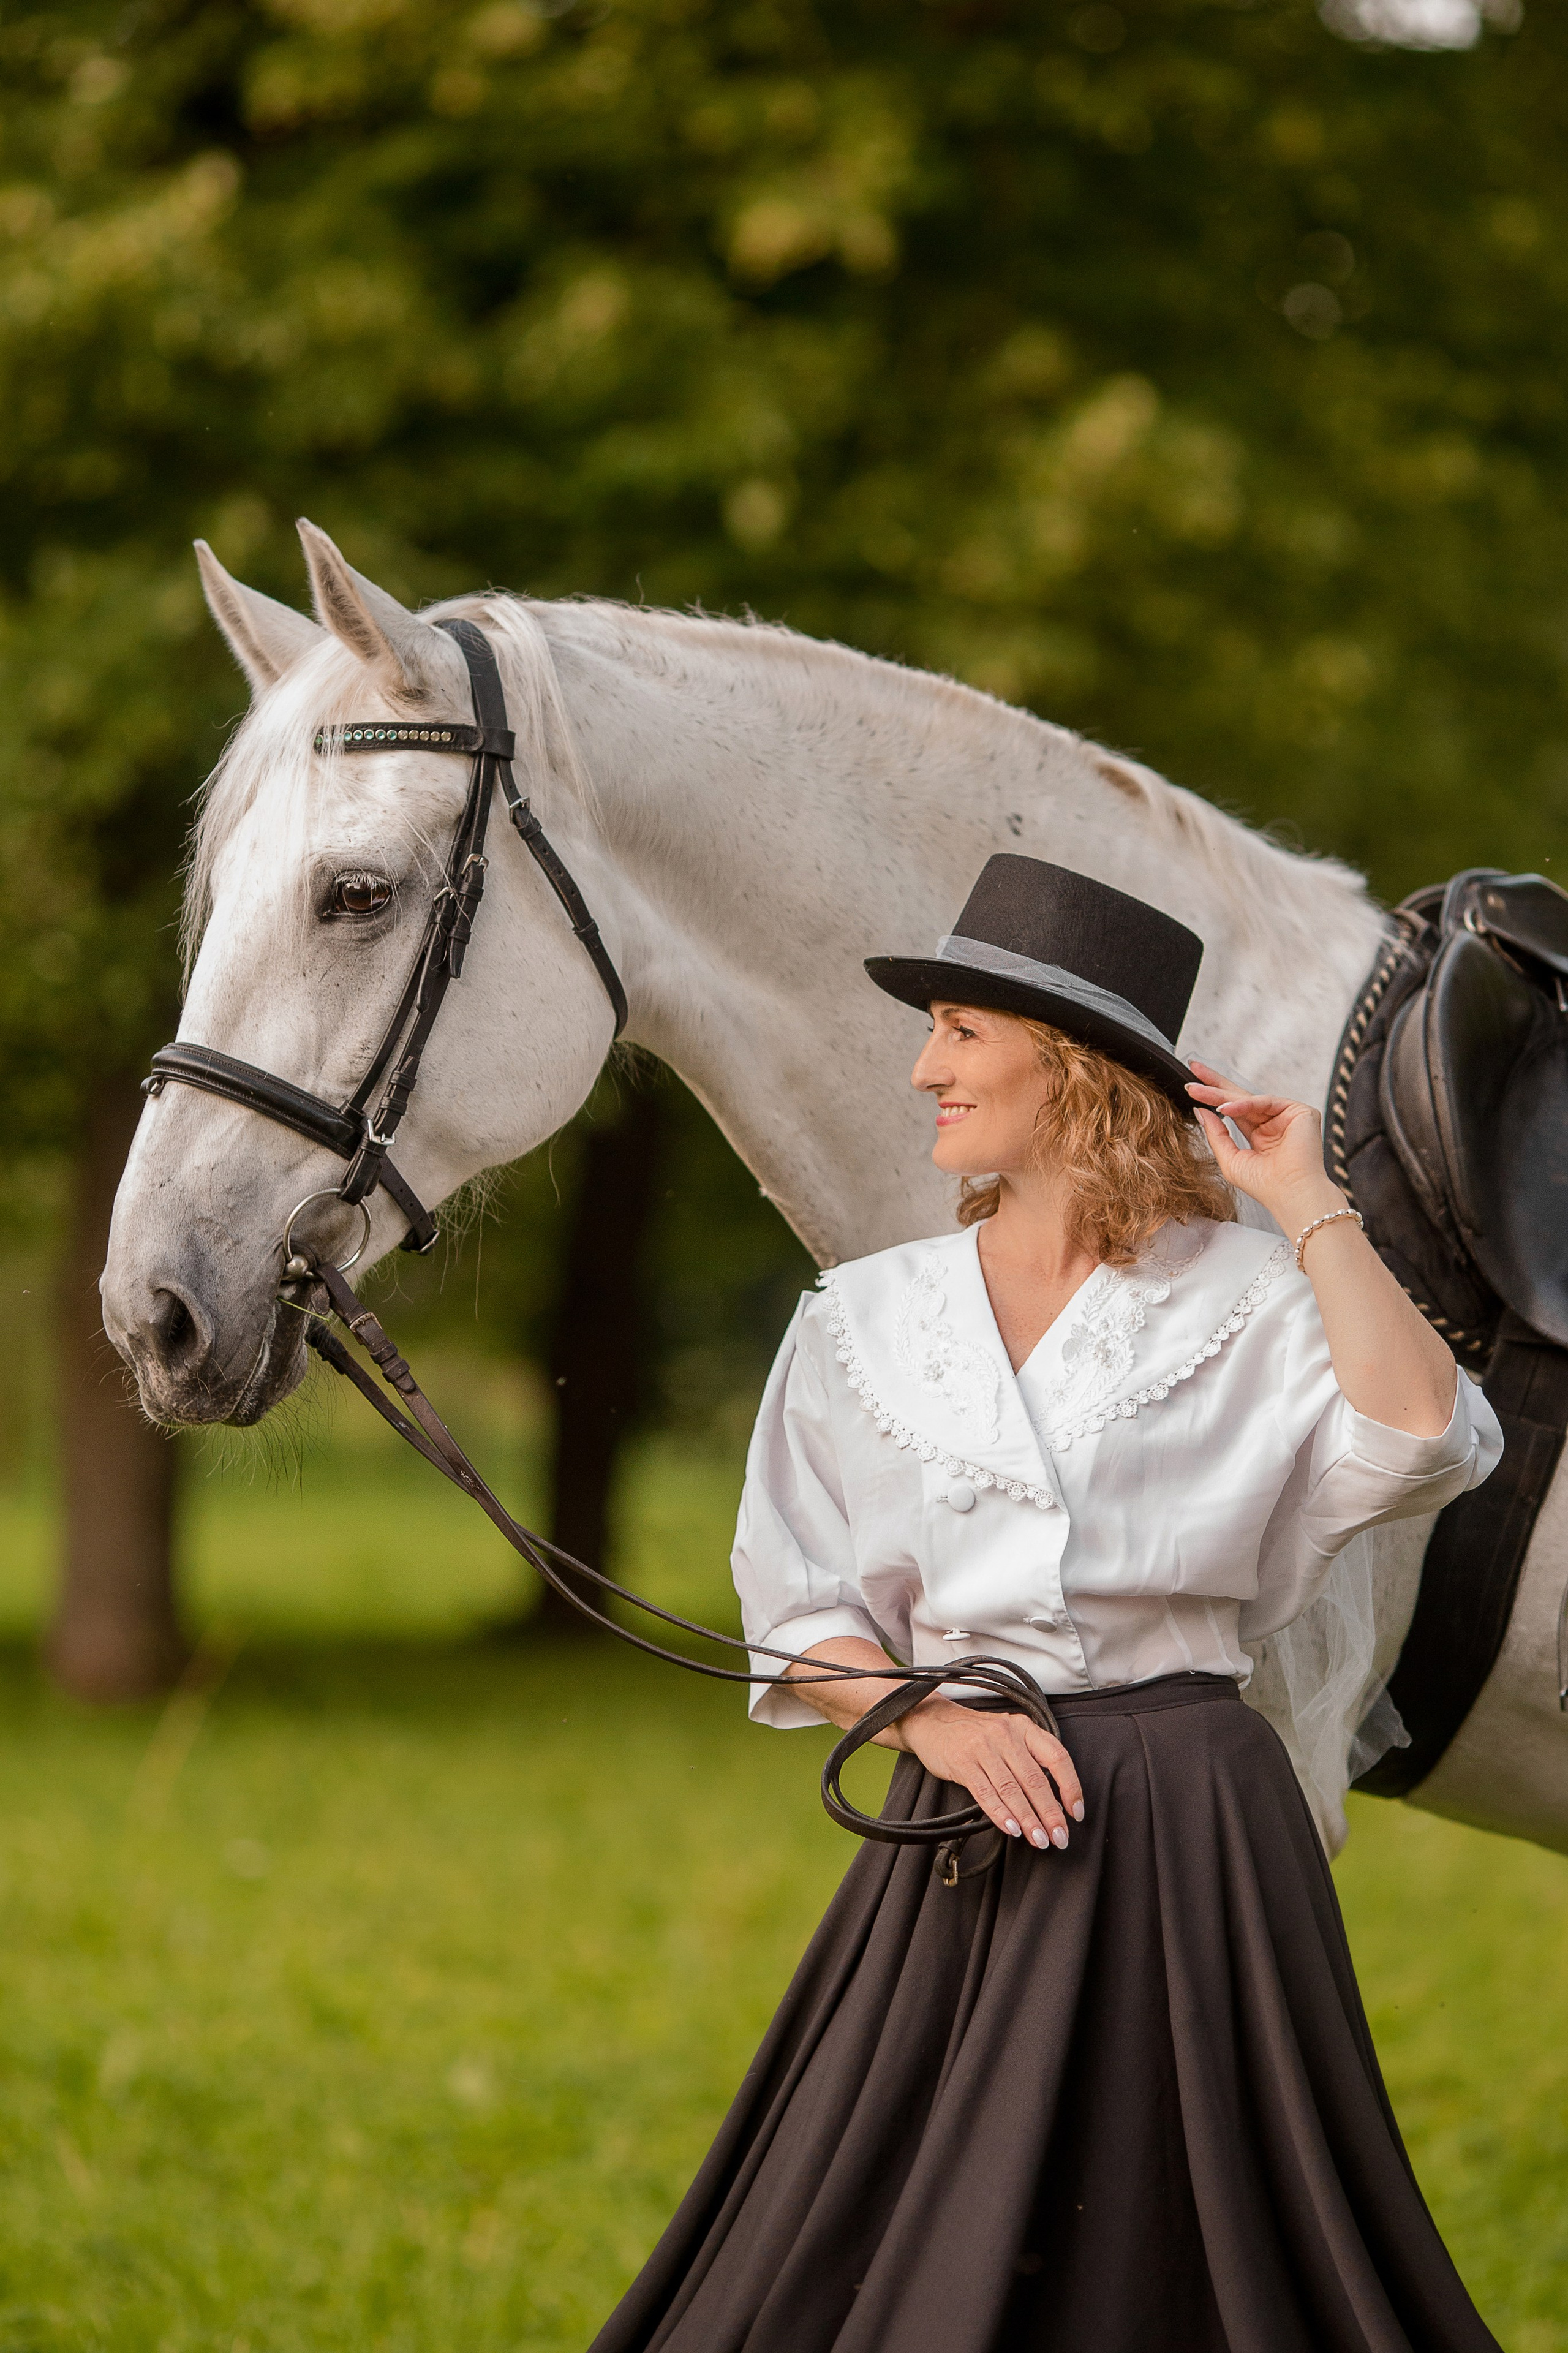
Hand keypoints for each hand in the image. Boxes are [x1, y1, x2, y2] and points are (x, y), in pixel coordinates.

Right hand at [898, 1696, 1083, 1849]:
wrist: (933, 1722)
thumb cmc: (976, 1734)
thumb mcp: (1008, 1735)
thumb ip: (1030, 1761)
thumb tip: (1054, 1803)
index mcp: (1024, 1728)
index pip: (1057, 1757)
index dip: (1070, 1786)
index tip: (1076, 1812)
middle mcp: (1006, 1735)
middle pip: (1034, 1779)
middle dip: (1050, 1813)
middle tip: (1059, 1837)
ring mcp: (983, 1748)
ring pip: (1012, 1789)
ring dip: (1028, 1819)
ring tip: (1039, 1839)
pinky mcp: (962, 1762)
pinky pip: (986, 1793)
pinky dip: (1001, 1813)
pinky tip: (1012, 1828)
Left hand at [1185, 1061, 1344, 1229]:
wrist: (1291, 1194)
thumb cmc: (1264, 1185)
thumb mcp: (1230, 1158)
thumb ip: (1216, 1134)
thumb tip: (1200, 1111)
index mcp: (1260, 1136)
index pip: (1234, 1110)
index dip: (1213, 1097)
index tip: (1190, 1086)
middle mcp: (1273, 1123)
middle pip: (1240, 1097)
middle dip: (1215, 1084)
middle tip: (1193, 1068)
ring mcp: (1287, 1116)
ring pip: (1248, 1097)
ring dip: (1220, 1093)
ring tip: (1196, 1090)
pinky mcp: (1300, 1112)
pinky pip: (1266, 1101)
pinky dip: (1244, 1103)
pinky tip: (1224, 1107)